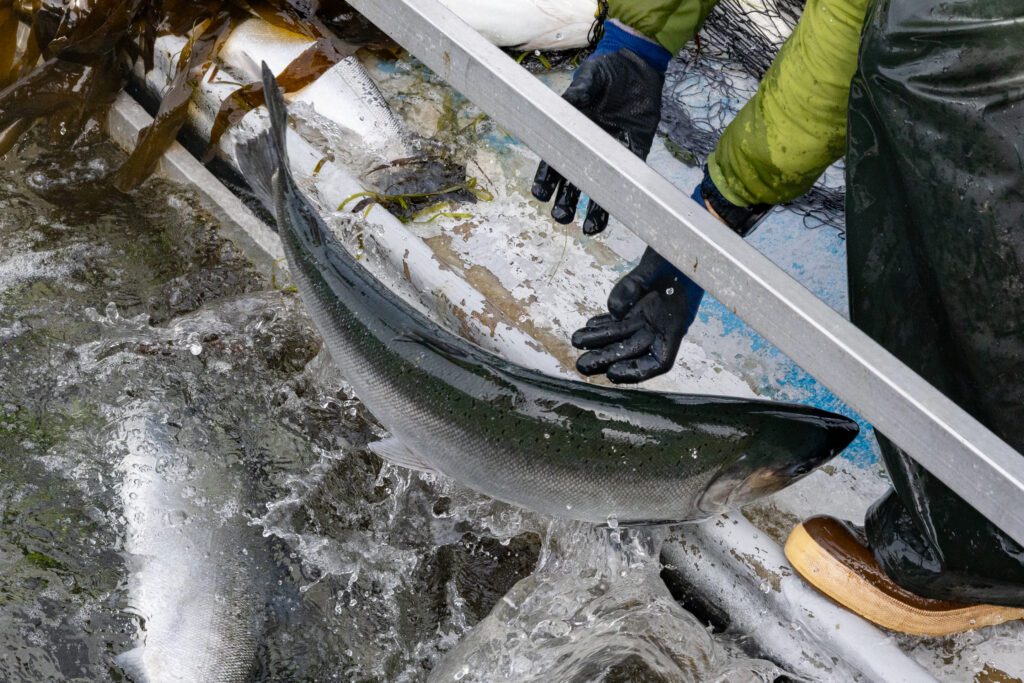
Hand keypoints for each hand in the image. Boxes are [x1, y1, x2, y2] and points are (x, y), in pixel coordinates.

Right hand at [531, 48, 664, 234]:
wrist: (638, 66)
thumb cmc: (609, 69)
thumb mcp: (591, 77)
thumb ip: (581, 91)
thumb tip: (572, 102)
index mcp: (571, 132)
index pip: (554, 161)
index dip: (546, 179)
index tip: (541, 194)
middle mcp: (589, 147)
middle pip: (573, 181)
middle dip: (565, 202)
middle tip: (562, 217)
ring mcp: (611, 152)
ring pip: (600, 187)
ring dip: (593, 209)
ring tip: (589, 228)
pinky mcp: (634, 152)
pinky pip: (629, 177)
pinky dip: (624, 194)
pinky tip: (619, 209)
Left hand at [572, 247, 703, 382]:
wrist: (690, 229)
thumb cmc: (681, 246)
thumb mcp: (658, 262)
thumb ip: (634, 285)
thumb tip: (613, 310)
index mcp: (676, 321)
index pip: (660, 360)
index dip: (636, 371)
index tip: (612, 373)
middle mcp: (664, 322)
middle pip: (634, 349)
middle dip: (607, 357)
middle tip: (581, 364)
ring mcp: (653, 312)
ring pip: (624, 334)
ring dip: (601, 339)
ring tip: (577, 340)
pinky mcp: (644, 301)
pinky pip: (624, 318)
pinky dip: (606, 323)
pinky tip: (589, 324)